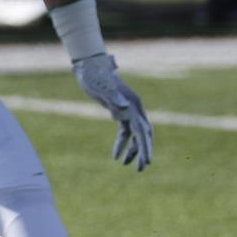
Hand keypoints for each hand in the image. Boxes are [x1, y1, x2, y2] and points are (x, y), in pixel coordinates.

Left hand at [72, 52, 153, 170]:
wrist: (90, 66)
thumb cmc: (94, 76)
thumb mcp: (101, 87)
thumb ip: (113, 97)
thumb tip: (124, 108)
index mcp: (133, 104)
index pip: (142, 130)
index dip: (145, 146)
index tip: (147, 161)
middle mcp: (134, 108)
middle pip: (143, 134)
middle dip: (143, 152)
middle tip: (141, 169)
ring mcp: (127, 110)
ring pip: (135, 135)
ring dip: (133, 150)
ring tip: (125, 165)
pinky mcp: (119, 112)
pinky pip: (124, 132)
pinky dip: (122, 144)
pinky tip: (115, 156)